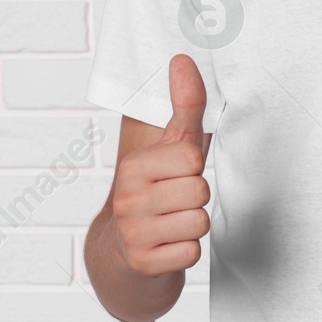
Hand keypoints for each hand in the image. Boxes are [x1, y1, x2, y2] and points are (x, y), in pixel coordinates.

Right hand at [111, 54, 211, 276]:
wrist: (121, 257)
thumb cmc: (157, 195)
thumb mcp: (171, 151)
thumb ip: (184, 107)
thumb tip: (182, 58)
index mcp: (133, 166)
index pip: (192, 157)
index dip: (193, 169)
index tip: (174, 177)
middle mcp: (127, 198)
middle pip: (199, 190)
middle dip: (196, 199)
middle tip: (175, 205)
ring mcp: (133, 232)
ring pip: (199, 222)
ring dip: (193, 226)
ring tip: (172, 225)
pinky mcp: (144, 263)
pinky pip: (192, 252)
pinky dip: (186, 252)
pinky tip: (168, 247)